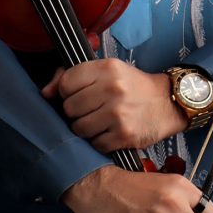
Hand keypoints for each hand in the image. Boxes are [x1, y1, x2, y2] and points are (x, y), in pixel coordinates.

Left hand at [40, 58, 187, 150]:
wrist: (168, 103)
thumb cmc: (133, 86)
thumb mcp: (108, 71)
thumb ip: (74, 76)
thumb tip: (45, 93)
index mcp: (107, 68)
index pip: (66, 83)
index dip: (67, 91)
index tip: (77, 94)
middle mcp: (113, 89)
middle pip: (69, 108)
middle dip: (76, 111)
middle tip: (91, 109)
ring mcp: (118, 114)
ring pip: (79, 128)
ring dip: (86, 128)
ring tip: (100, 121)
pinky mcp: (124, 135)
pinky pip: (95, 144)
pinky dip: (99, 141)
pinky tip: (110, 132)